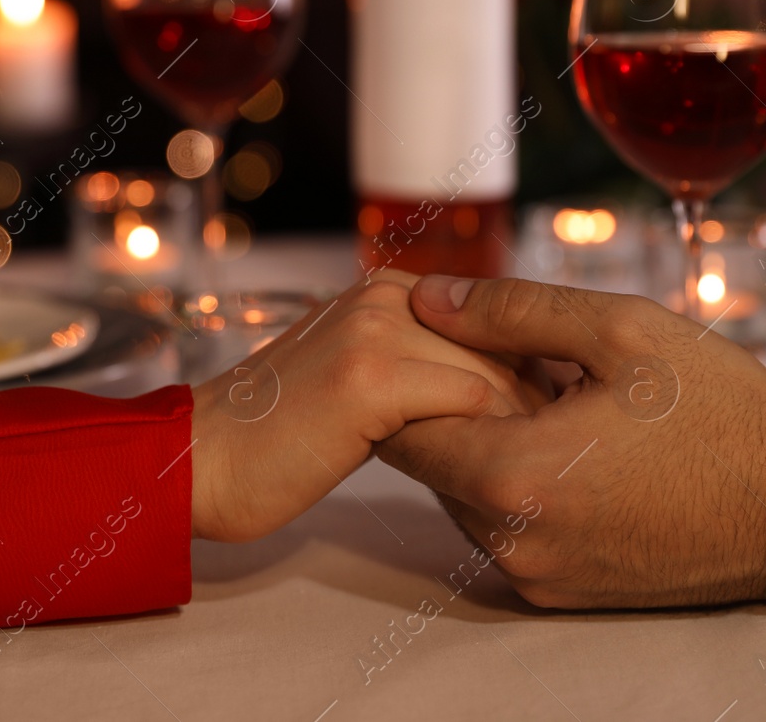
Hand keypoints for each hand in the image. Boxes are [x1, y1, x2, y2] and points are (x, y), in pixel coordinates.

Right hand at [189, 272, 534, 542]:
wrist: (205, 458)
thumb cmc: (283, 436)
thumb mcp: (360, 376)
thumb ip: (421, 366)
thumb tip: (506, 389)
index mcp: (391, 289)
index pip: (497, 322)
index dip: (531, 374)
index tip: (558, 423)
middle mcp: (389, 295)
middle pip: (505, 344)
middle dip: (537, 402)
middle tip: (560, 454)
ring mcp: (378, 329)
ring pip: (494, 375)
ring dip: (521, 428)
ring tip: (535, 472)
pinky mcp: (372, 376)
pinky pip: (468, 405)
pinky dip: (490, 442)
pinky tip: (491, 477)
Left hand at [376, 275, 765, 608]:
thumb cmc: (721, 411)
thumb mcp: (622, 331)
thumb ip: (513, 311)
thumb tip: (429, 298)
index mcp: (517, 477)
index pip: (399, 429)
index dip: (410, 373)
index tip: (444, 335)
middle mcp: (513, 543)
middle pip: (429, 464)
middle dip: (453, 406)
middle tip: (512, 359)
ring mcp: (537, 576)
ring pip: (464, 497)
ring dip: (487, 445)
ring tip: (552, 399)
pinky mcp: (563, 593)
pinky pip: (505, 530)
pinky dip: (518, 485)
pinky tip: (573, 444)